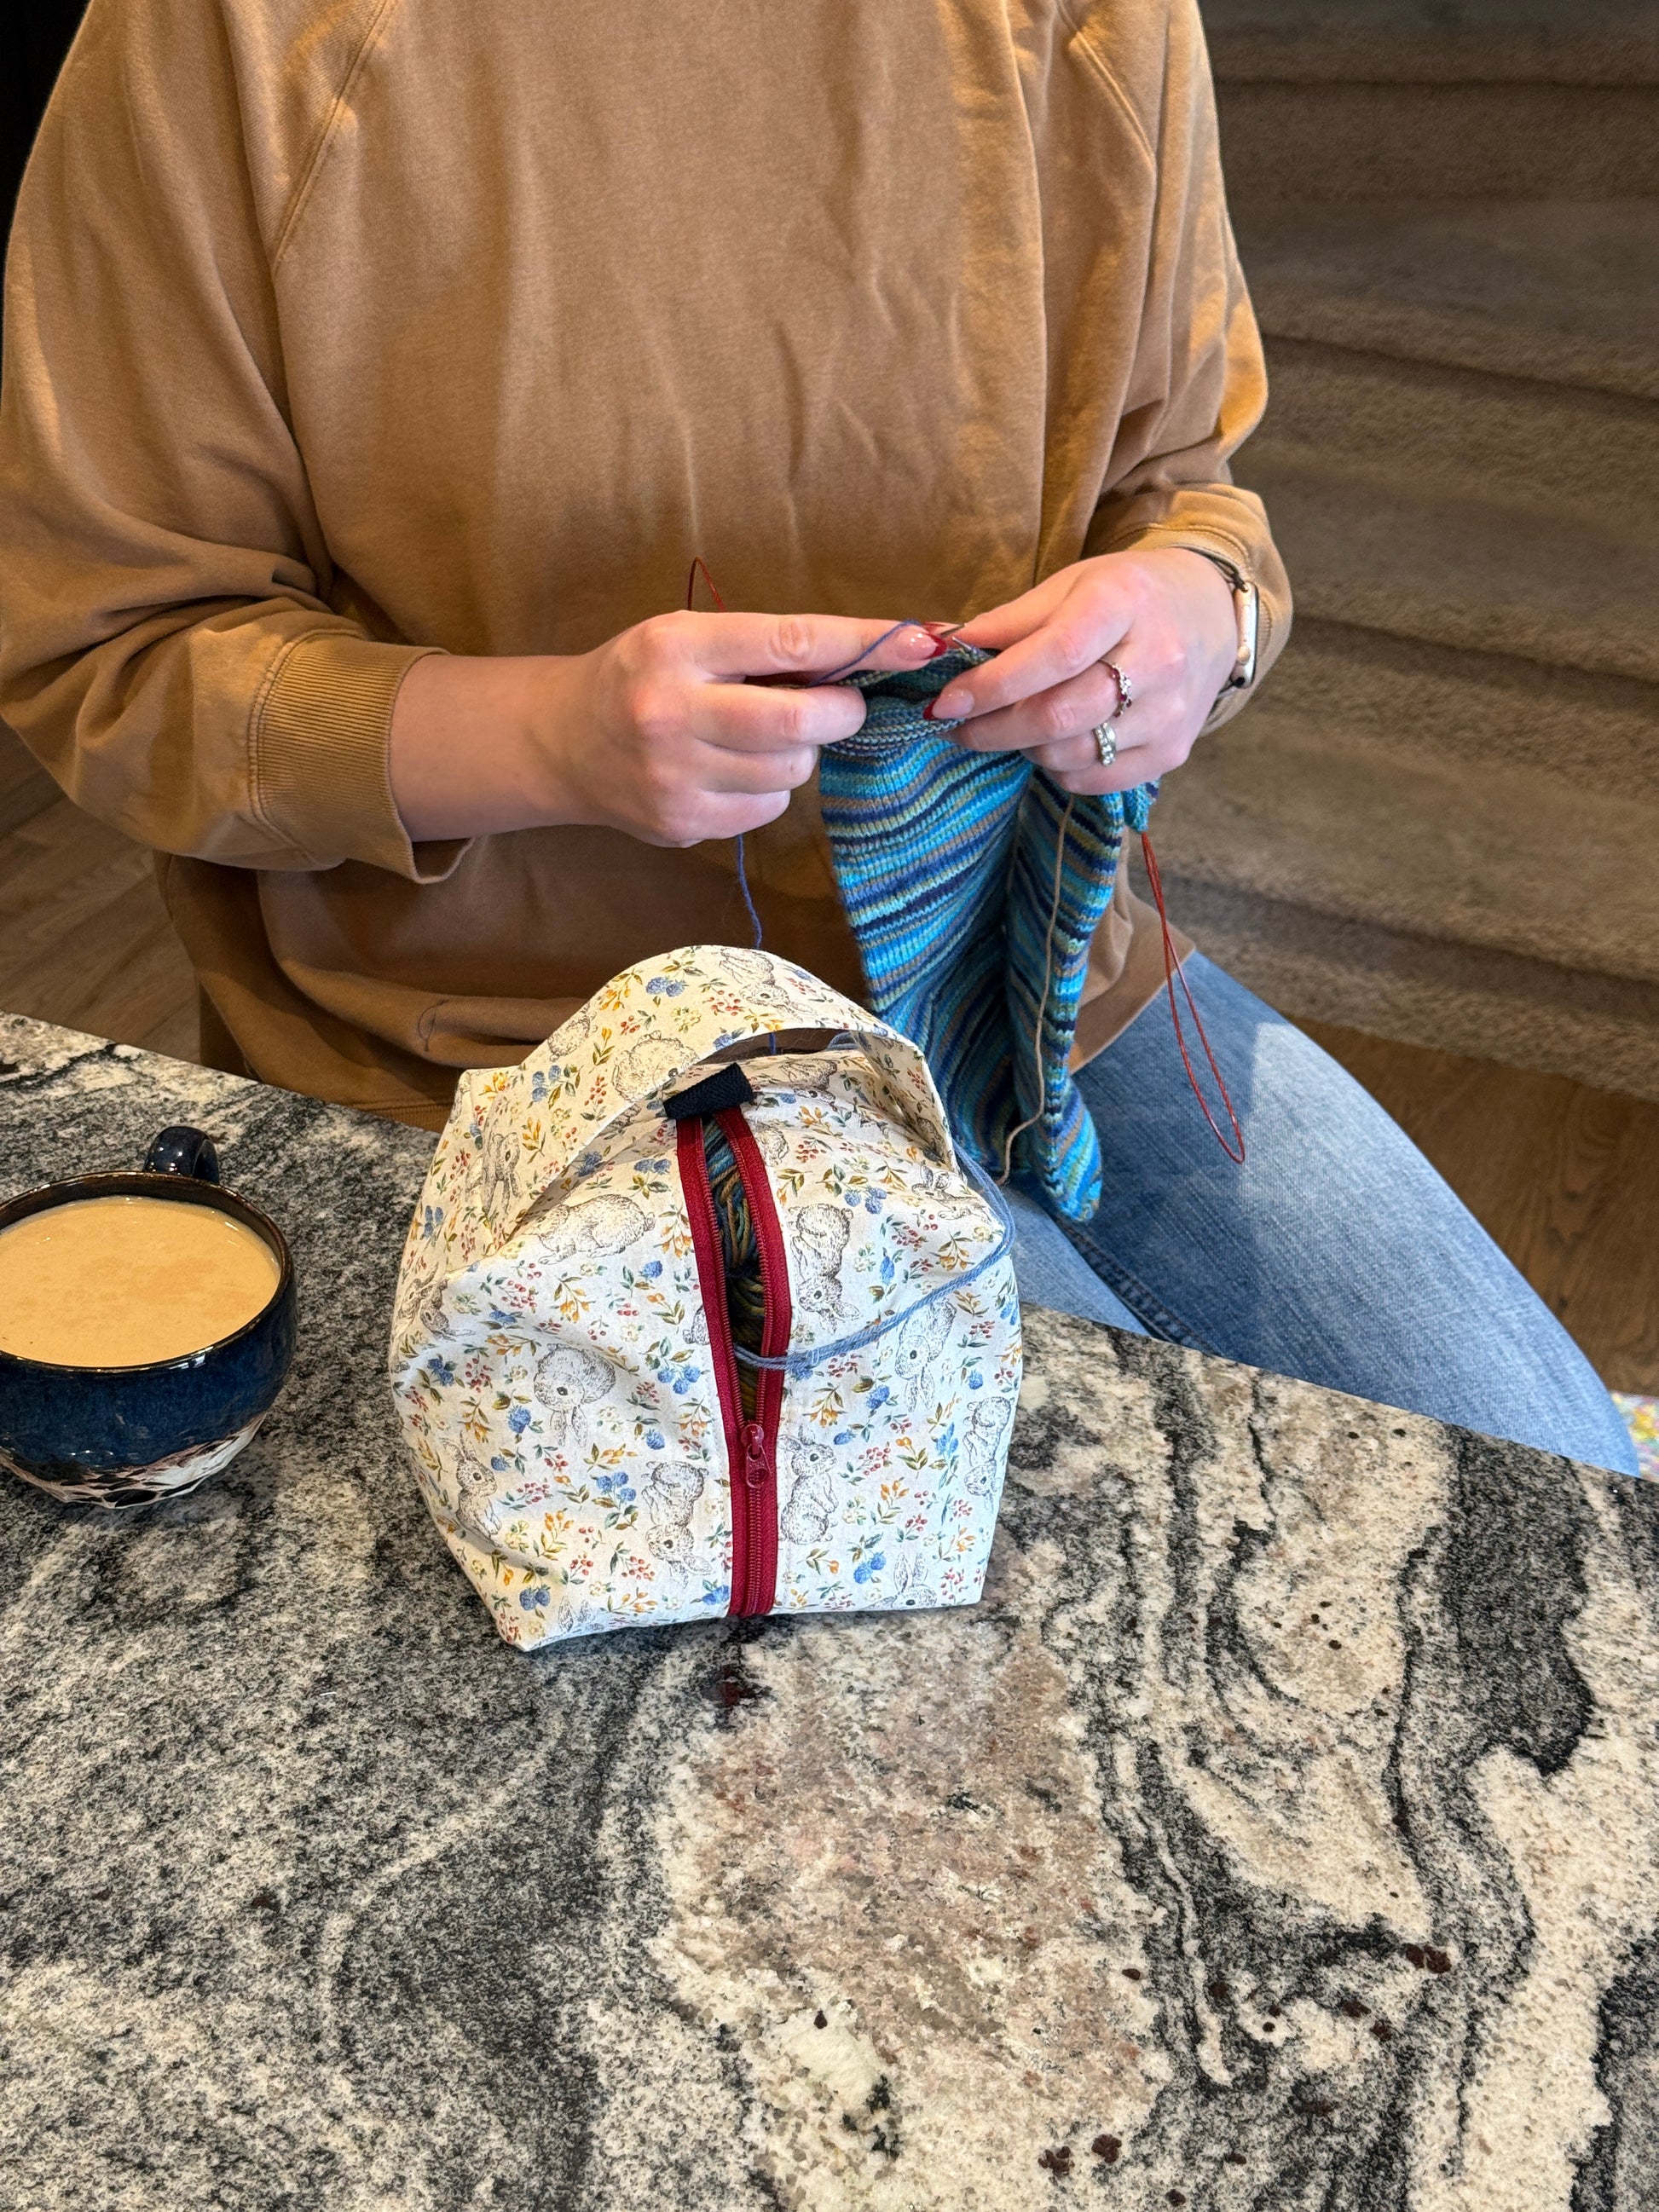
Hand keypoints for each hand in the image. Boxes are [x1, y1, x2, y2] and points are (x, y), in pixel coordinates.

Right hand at [390, 611, 940, 844]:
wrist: (562, 741)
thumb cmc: (643, 676)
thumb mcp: (688, 638)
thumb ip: (763, 649)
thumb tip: (865, 660)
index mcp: (678, 648)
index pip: (791, 642)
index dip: (861, 644)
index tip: (917, 642)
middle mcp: (671, 712)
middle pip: (798, 722)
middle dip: (838, 714)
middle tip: (838, 706)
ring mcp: (674, 776)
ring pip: (790, 773)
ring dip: (797, 754)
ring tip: (760, 738)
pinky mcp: (681, 823)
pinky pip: (766, 811)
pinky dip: (768, 792)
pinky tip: (733, 772)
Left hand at [931, 549, 1237, 794]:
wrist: (1209, 615)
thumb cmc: (1127, 596)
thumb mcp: (1071, 584)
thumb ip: (1010, 620)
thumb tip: (944, 650)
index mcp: (1125, 602)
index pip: (1053, 655)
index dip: (992, 685)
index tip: (945, 702)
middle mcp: (1158, 659)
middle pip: (1059, 716)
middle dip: (993, 728)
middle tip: (959, 727)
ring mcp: (1170, 713)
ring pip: (1071, 754)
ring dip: (1024, 746)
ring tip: (1012, 725)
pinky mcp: (1172, 751)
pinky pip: (1094, 779)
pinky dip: (1058, 767)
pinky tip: (1052, 742)